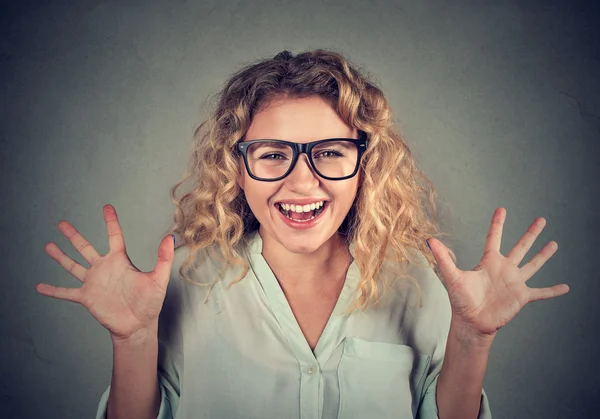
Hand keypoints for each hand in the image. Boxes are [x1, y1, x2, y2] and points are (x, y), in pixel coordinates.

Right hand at [37, 204, 175, 340]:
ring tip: (48, 246)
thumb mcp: (158, 279)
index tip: (106, 207)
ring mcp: (94, 283)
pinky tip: (39, 286)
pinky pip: (67, 292)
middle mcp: (104, 269)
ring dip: (60, 257)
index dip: (110, 221)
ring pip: (73, 266)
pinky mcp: (87, 298)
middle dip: (73, 236)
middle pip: (85, 248)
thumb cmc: (150, 303)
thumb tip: (170, 238)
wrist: (138, 325)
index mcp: (120, 261)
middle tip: (61, 223)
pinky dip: (53, 290)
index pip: (114, 236)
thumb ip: (163, 258)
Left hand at [427, 207, 568, 338]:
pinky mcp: (521, 296)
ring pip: (533, 264)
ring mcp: (514, 282)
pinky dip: (553, 291)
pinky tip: (565, 287)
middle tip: (541, 219)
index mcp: (489, 262)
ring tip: (554, 244)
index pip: (494, 238)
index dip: (498, 224)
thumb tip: (429, 240)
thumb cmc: (460, 300)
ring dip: (544, 255)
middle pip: (521, 246)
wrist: (471, 322)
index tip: (502, 209)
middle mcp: (504, 269)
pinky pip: (541, 292)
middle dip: (531, 233)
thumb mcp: (452, 276)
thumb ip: (443, 258)